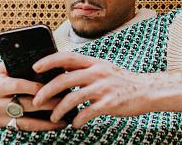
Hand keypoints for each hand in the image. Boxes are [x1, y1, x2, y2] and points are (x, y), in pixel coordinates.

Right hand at [0, 62, 66, 130]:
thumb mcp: (0, 72)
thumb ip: (14, 64)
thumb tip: (36, 57)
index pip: (19, 85)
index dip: (36, 86)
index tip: (52, 85)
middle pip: (26, 104)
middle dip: (47, 102)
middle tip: (65, 99)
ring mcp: (1, 117)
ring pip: (27, 120)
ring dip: (48, 119)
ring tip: (64, 115)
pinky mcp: (6, 127)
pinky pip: (26, 128)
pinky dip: (42, 127)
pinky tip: (56, 125)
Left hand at [32, 52, 150, 127]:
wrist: (147, 90)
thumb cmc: (123, 82)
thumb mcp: (104, 68)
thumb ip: (85, 68)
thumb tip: (62, 69)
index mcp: (94, 63)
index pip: (67, 57)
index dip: (49, 61)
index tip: (35, 68)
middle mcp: (97, 73)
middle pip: (64, 79)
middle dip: (46, 91)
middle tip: (37, 101)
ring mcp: (103, 88)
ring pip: (72, 98)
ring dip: (58, 110)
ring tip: (53, 118)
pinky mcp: (109, 104)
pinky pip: (86, 114)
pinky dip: (76, 121)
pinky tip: (74, 124)